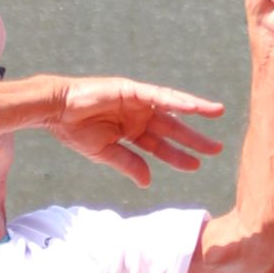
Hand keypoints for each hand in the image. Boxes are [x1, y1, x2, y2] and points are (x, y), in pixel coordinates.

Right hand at [40, 77, 224, 186]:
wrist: (56, 111)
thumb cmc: (76, 131)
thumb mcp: (106, 153)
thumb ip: (129, 164)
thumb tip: (147, 182)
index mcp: (132, 131)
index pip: (161, 146)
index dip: (178, 156)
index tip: (196, 166)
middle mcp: (138, 115)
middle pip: (172, 128)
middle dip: (194, 138)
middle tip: (217, 148)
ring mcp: (137, 101)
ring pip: (172, 107)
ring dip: (195, 110)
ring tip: (217, 113)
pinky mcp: (132, 90)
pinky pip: (159, 95)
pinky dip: (177, 100)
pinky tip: (194, 106)